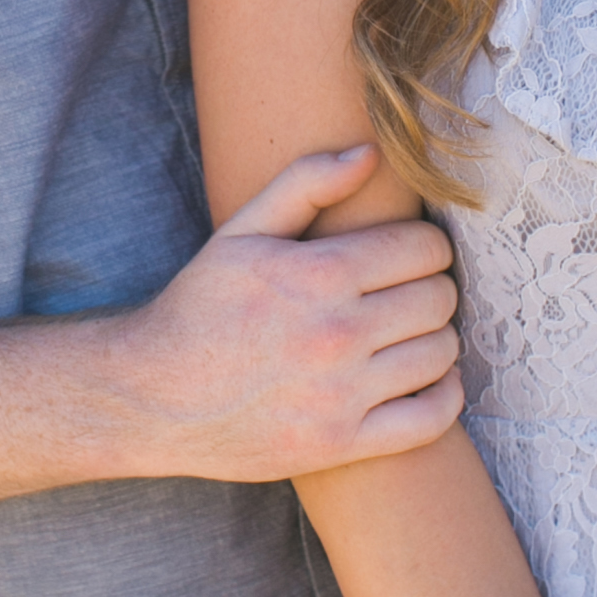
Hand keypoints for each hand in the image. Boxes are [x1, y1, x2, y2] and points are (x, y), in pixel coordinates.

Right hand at [116, 148, 461, 482]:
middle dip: (431, 287)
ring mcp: (341, 394)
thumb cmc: (199, 307)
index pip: (424, 248)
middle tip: (407, 291)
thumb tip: (370, 153)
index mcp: (318, 274)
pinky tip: (427, 380)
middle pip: (438, 298)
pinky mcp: (341, 443)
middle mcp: (336, 334)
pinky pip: (431, 419)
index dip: (425, 245)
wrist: (153, 396)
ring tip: (409, 333)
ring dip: (435, 338)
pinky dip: (444, 395)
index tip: (409, 254)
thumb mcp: (240, 231)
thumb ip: (306, 183)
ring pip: (440, 353)